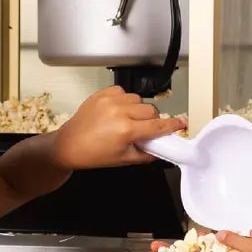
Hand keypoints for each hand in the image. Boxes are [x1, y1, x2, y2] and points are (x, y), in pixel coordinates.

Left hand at [52, 87, 185, 170]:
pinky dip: (125, 101)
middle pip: (151, 110)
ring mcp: (109, 100)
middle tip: (143, 130)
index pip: (157, 126)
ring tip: (128, 120)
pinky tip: (117, 112)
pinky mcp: (102, 94)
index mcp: (126, 130)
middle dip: (151, 121)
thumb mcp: (124, 159)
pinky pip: (123, 92)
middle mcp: (119, 111)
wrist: (69, 145)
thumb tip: (162, 148)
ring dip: (138, 110)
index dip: (173, 125)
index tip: (182, 123)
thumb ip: (147, 153)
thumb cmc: (93, 155)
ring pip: (138, 100)